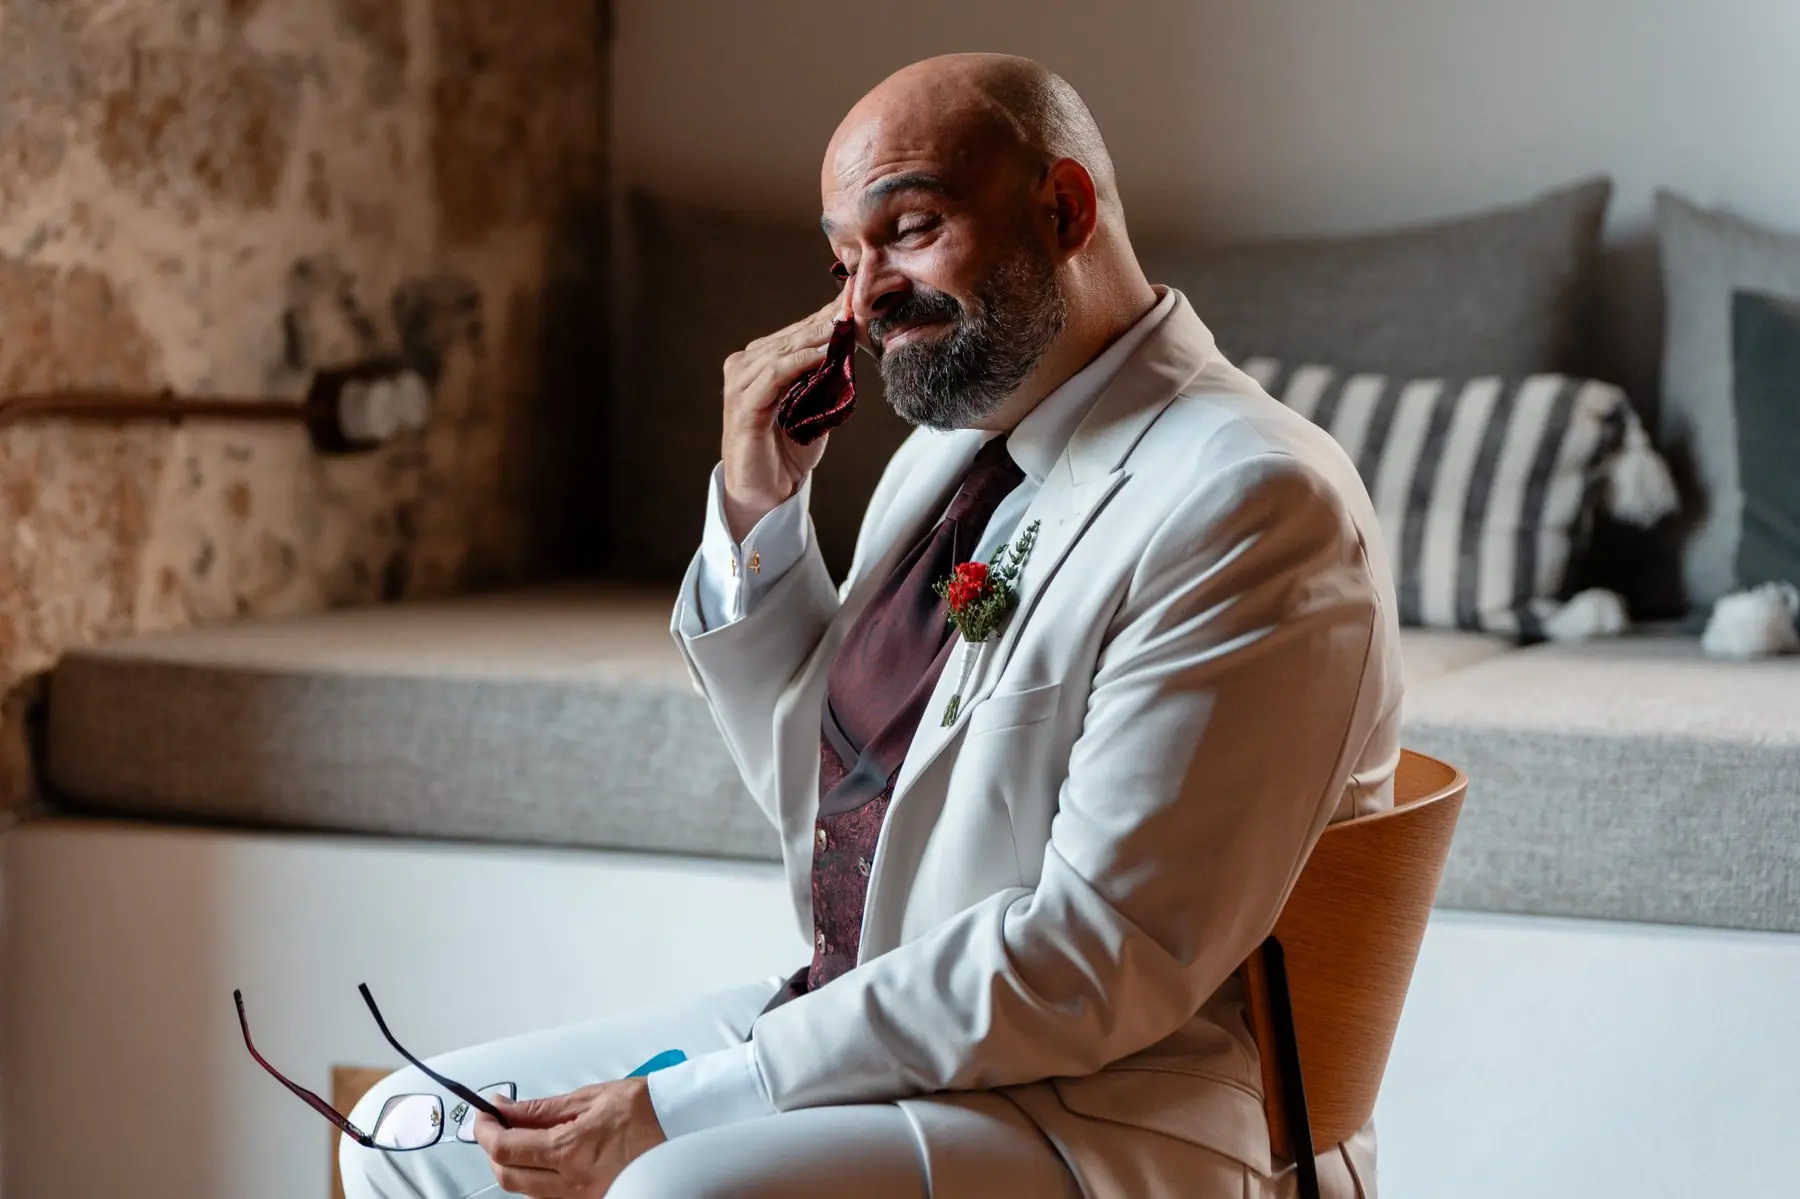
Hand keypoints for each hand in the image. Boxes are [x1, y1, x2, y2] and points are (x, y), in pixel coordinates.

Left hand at [472, 1077, 664, 1196]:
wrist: (679, 1125)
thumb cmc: (643, 1108)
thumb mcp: (587, 1098)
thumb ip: (540, 1109)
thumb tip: (506, 1108)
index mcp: (571, 1150)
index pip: (506, 1147)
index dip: (485, 1130)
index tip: (483, 1115)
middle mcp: (573, 1181)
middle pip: (508, 1177)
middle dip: (493, 1151)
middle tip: (494, 1126)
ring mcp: (582, 1196)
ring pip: (526, 1191)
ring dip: (514, 1165)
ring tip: (521, 1137)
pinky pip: (548, 1196)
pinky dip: (536, 1177)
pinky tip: (544, 1156)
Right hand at [720, 293, 849, 540]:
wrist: (766, 493)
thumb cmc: (787, 450)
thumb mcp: (813, 407)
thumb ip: (825, 379)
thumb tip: (852, 347)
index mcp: (759, 363)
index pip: (797, 332)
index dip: (826, 316)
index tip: (856, 302)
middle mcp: (744, 368)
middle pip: (790, 336)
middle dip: (825, 322)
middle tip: (854, 307)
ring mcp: (740, 385)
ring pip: (781, 351)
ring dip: (814, 338)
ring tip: (842, 327)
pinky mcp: (742, 407)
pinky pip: (773, 376)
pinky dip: (798, 363)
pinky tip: (822, 355)